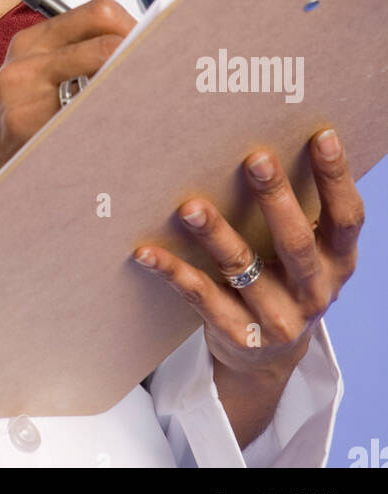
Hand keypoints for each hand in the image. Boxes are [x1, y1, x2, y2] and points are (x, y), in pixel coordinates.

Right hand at [0, 0, 134, 233]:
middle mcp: (26, 63)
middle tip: (162, 77)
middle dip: (142, 56)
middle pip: (106, 41)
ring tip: (152, 102)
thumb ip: (78, 55)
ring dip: (134, 89)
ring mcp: (24, 97)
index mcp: (33, 42)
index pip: (99, 13)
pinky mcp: (27, 129)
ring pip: (102, 79)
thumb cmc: (25, 124)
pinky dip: (116, 122)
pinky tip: (127, 131)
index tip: (153, 46)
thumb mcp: (38, 77)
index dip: (134, 26)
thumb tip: (144, 43)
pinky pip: (89, 119)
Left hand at [132, 128, 362, 385]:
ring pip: (243, 268)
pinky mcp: (238, 333)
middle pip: (296, 242)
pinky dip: (173, 271)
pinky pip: (201, 296)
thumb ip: (298, 209)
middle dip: (275, 198)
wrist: (267, 358)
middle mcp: (314, 292)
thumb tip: (267, 140)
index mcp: (338, 263)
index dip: (337, 178)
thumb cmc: (283, 279)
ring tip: (190, 206)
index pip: (346, 218)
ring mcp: (277, 318)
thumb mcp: (306, 252)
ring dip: (215, 234)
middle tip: (255, 158)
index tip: (323, 135)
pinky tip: (147, 251)